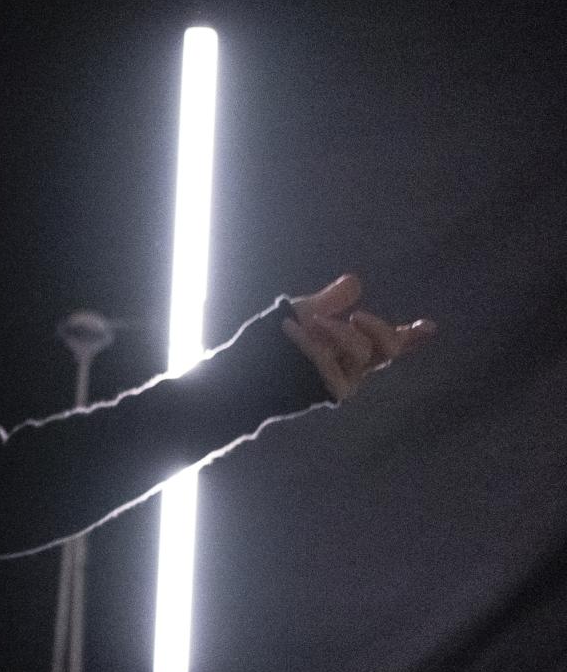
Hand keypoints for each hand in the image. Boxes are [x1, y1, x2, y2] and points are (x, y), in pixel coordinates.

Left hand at [281, 273, 435, 400]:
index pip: (388, 343)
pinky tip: (293, 330)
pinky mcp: (327, 390)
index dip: (412, 336)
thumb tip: (355, 281)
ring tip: (313, 321)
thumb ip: (329, 302)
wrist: (242, 373)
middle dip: (380, 327)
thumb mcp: (301, 315)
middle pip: (388, 348)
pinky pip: (332, 362)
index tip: (429, 326)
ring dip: (338, 331)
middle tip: (357, 316)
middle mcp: (352, 368)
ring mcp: (342, 380)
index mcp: (351, 350)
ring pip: (362, 350)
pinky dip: (312, 343)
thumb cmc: (270, 345)